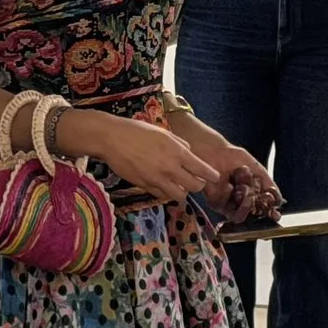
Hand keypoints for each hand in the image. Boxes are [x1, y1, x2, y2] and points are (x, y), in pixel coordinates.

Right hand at [83, 116, 218, 204]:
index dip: (211, 175)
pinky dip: (166, 192)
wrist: (112, 138)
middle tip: (196, 180)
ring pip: (179, 196)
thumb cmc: (137, 131)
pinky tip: (164, 184)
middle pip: (194, 187)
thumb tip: (189, 153)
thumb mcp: (163, 132)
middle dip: (199, 184)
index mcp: (177, 153)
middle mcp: (169, 169)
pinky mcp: (144, 186)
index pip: (202, 170)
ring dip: (182, 191)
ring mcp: (157, 180)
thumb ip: (180, 144)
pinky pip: (162, 195)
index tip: (215, 176)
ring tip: (179, 184)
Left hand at [200, 146, 281, 224]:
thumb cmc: (233, 158)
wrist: (214, 152)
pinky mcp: (217, 205)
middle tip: (259, 195)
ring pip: (242, 216)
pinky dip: (235, 201)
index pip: (263, 209)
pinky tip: (234, 187)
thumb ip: (269, 184)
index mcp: (252, 194)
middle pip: (254, 215)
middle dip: (259, 207)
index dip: (270, 214)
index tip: (276, 215)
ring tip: (245, 188)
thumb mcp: (256, 168)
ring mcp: (229, 205)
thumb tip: (280, 200)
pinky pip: (229, 212)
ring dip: (247, 204)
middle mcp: (241, 202)